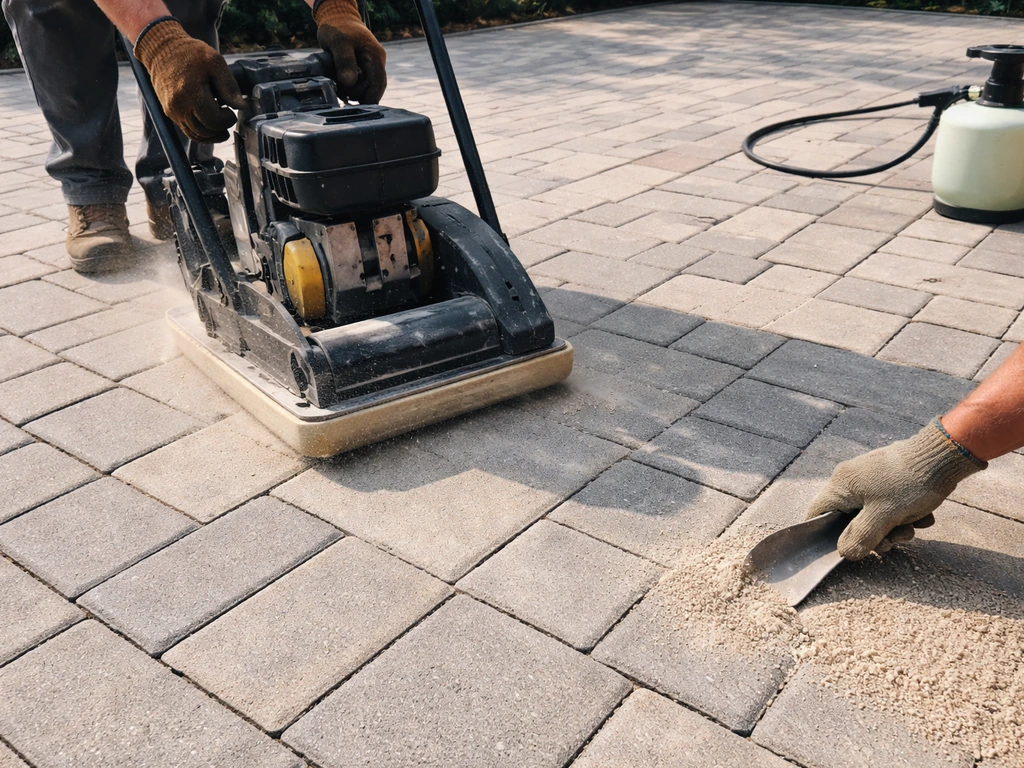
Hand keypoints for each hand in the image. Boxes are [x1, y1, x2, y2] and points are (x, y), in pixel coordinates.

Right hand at [134, 18, 244, 142]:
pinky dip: (202, 132)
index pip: (213, 120)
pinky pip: (188, 131)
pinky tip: (210, 124)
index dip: (227, 119)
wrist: (161, 49)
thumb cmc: (189, 53)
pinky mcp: (170, 113)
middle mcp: (178, 106)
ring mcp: (172, 111)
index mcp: (190, 92)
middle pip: (205, 131)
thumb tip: (241, 106)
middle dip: (221, 128)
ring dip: (212, 134)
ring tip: (220, 121)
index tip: (231, 110)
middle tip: (227, 115)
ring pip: (196, 135)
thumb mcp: (215, 62)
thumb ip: (229, 86)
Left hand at [314, 0, 386, 103]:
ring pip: (368, 86)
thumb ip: (344, 62)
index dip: (370, 98)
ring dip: (356, 93)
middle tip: (344, 96)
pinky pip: (362, 82)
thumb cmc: (337, 28)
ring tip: (342, 93)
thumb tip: (349, 83)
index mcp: (375, 56)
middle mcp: (377, 62)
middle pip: (374, 87)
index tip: (358, 107)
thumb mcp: (339, 43)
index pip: (378, 83)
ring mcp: (371, 65)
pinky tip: (343, 90)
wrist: (337, 18)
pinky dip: (353, 88)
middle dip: (360, 95)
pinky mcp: (364, 67)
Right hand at [806, 419, 985, 559]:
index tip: (845, 548)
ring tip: (914, 525)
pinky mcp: (890, 477)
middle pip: (850, 518)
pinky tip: (922, 515)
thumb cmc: (909, 485)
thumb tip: (845, 553)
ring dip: (893, 526)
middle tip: (894, 540)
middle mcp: (851, 478)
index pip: (817, 512)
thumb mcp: (884, 517)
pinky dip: (903, 513)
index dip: (824, 535)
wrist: (944, 456)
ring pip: (872, 513)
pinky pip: (888, 503)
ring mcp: (871, 477)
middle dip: (873, 534)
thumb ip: (861, 537)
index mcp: (841, 484)